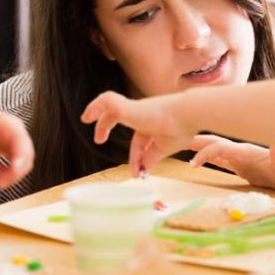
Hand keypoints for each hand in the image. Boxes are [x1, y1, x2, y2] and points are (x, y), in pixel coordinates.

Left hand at [0, 102, 34, 187]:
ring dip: (10, 174)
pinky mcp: (15, 147)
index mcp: (6, 124)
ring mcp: (18, 139)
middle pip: (27, 155)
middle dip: (14, 173)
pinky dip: (8, 172)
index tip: (14, 171)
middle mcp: (17, 131)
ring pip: (25, 162)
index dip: (20, 156)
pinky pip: (18, 163)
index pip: (19, 141)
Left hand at [81, 91, 195, 175]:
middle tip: (99, 139)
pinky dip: (97, 105)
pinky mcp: (127, 108)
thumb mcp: (163, 148)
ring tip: (86, 117)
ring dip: (97, 110)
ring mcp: (133, 109)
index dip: (136, 157)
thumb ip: (151, 158)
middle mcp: (141, 114)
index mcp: (151, 123)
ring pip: (110, 104)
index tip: (137, 174)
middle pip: (120, 117)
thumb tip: (142, 171)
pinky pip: (107, 100)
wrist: (188, 115)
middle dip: (107, 126)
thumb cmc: (181, 128)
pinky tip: (89, 115)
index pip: (138, 140)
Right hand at [188, 135, 274, 192]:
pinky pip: (220, 159)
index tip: (193, 163)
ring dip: (199, 146)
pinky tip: (196, 159)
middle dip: (196, 141)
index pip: (222, 148)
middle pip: (214, 142)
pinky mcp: (241, 165)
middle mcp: (241, 151)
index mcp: (247, 150)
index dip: (206, 153)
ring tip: (180, 143)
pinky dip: (207, 157)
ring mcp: (240, 157)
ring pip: (215, 149)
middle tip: (175, 141)